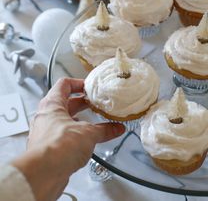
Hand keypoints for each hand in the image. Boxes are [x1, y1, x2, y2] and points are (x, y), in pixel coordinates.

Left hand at [13, 78, 124, 200]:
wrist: (43, 173)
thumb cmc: (58, 147)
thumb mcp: (88, 134)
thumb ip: (104, 130)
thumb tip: (116, 128)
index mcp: (52, 104)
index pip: (64, 84)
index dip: (78, 83)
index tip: (90, 87)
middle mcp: (45, 116)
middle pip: (64, 103)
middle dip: (81, 104)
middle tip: (95, 104)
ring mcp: (44, 132)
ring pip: (63, 120)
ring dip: (78, 121)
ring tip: (93, 124)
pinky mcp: (46, 148)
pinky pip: (62, 136)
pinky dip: (74, 136)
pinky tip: (86, 142)